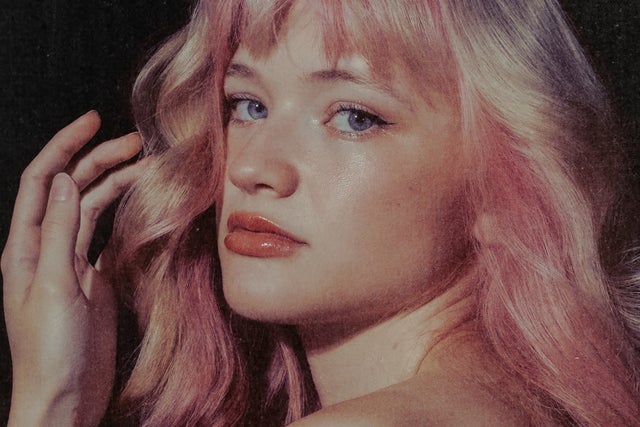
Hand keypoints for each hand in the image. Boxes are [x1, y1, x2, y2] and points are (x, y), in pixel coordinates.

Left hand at [1, 111, 147, 425]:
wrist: (65, 396)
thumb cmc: (51, 350)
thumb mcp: (52, 286)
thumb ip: (60, 232)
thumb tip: (69, 181)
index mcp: (26, 246)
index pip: (43, 181)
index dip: (65, 146)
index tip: (93, 122)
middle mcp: (46, 246)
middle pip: (72, 189)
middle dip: (99, 160)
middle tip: (136, 143)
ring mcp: (71, 262)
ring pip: (93, 209)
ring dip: (115, 184)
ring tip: (146, 167)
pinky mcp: (93, 278)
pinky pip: (107, 236)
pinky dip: (124, 215)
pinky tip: (141, 203)